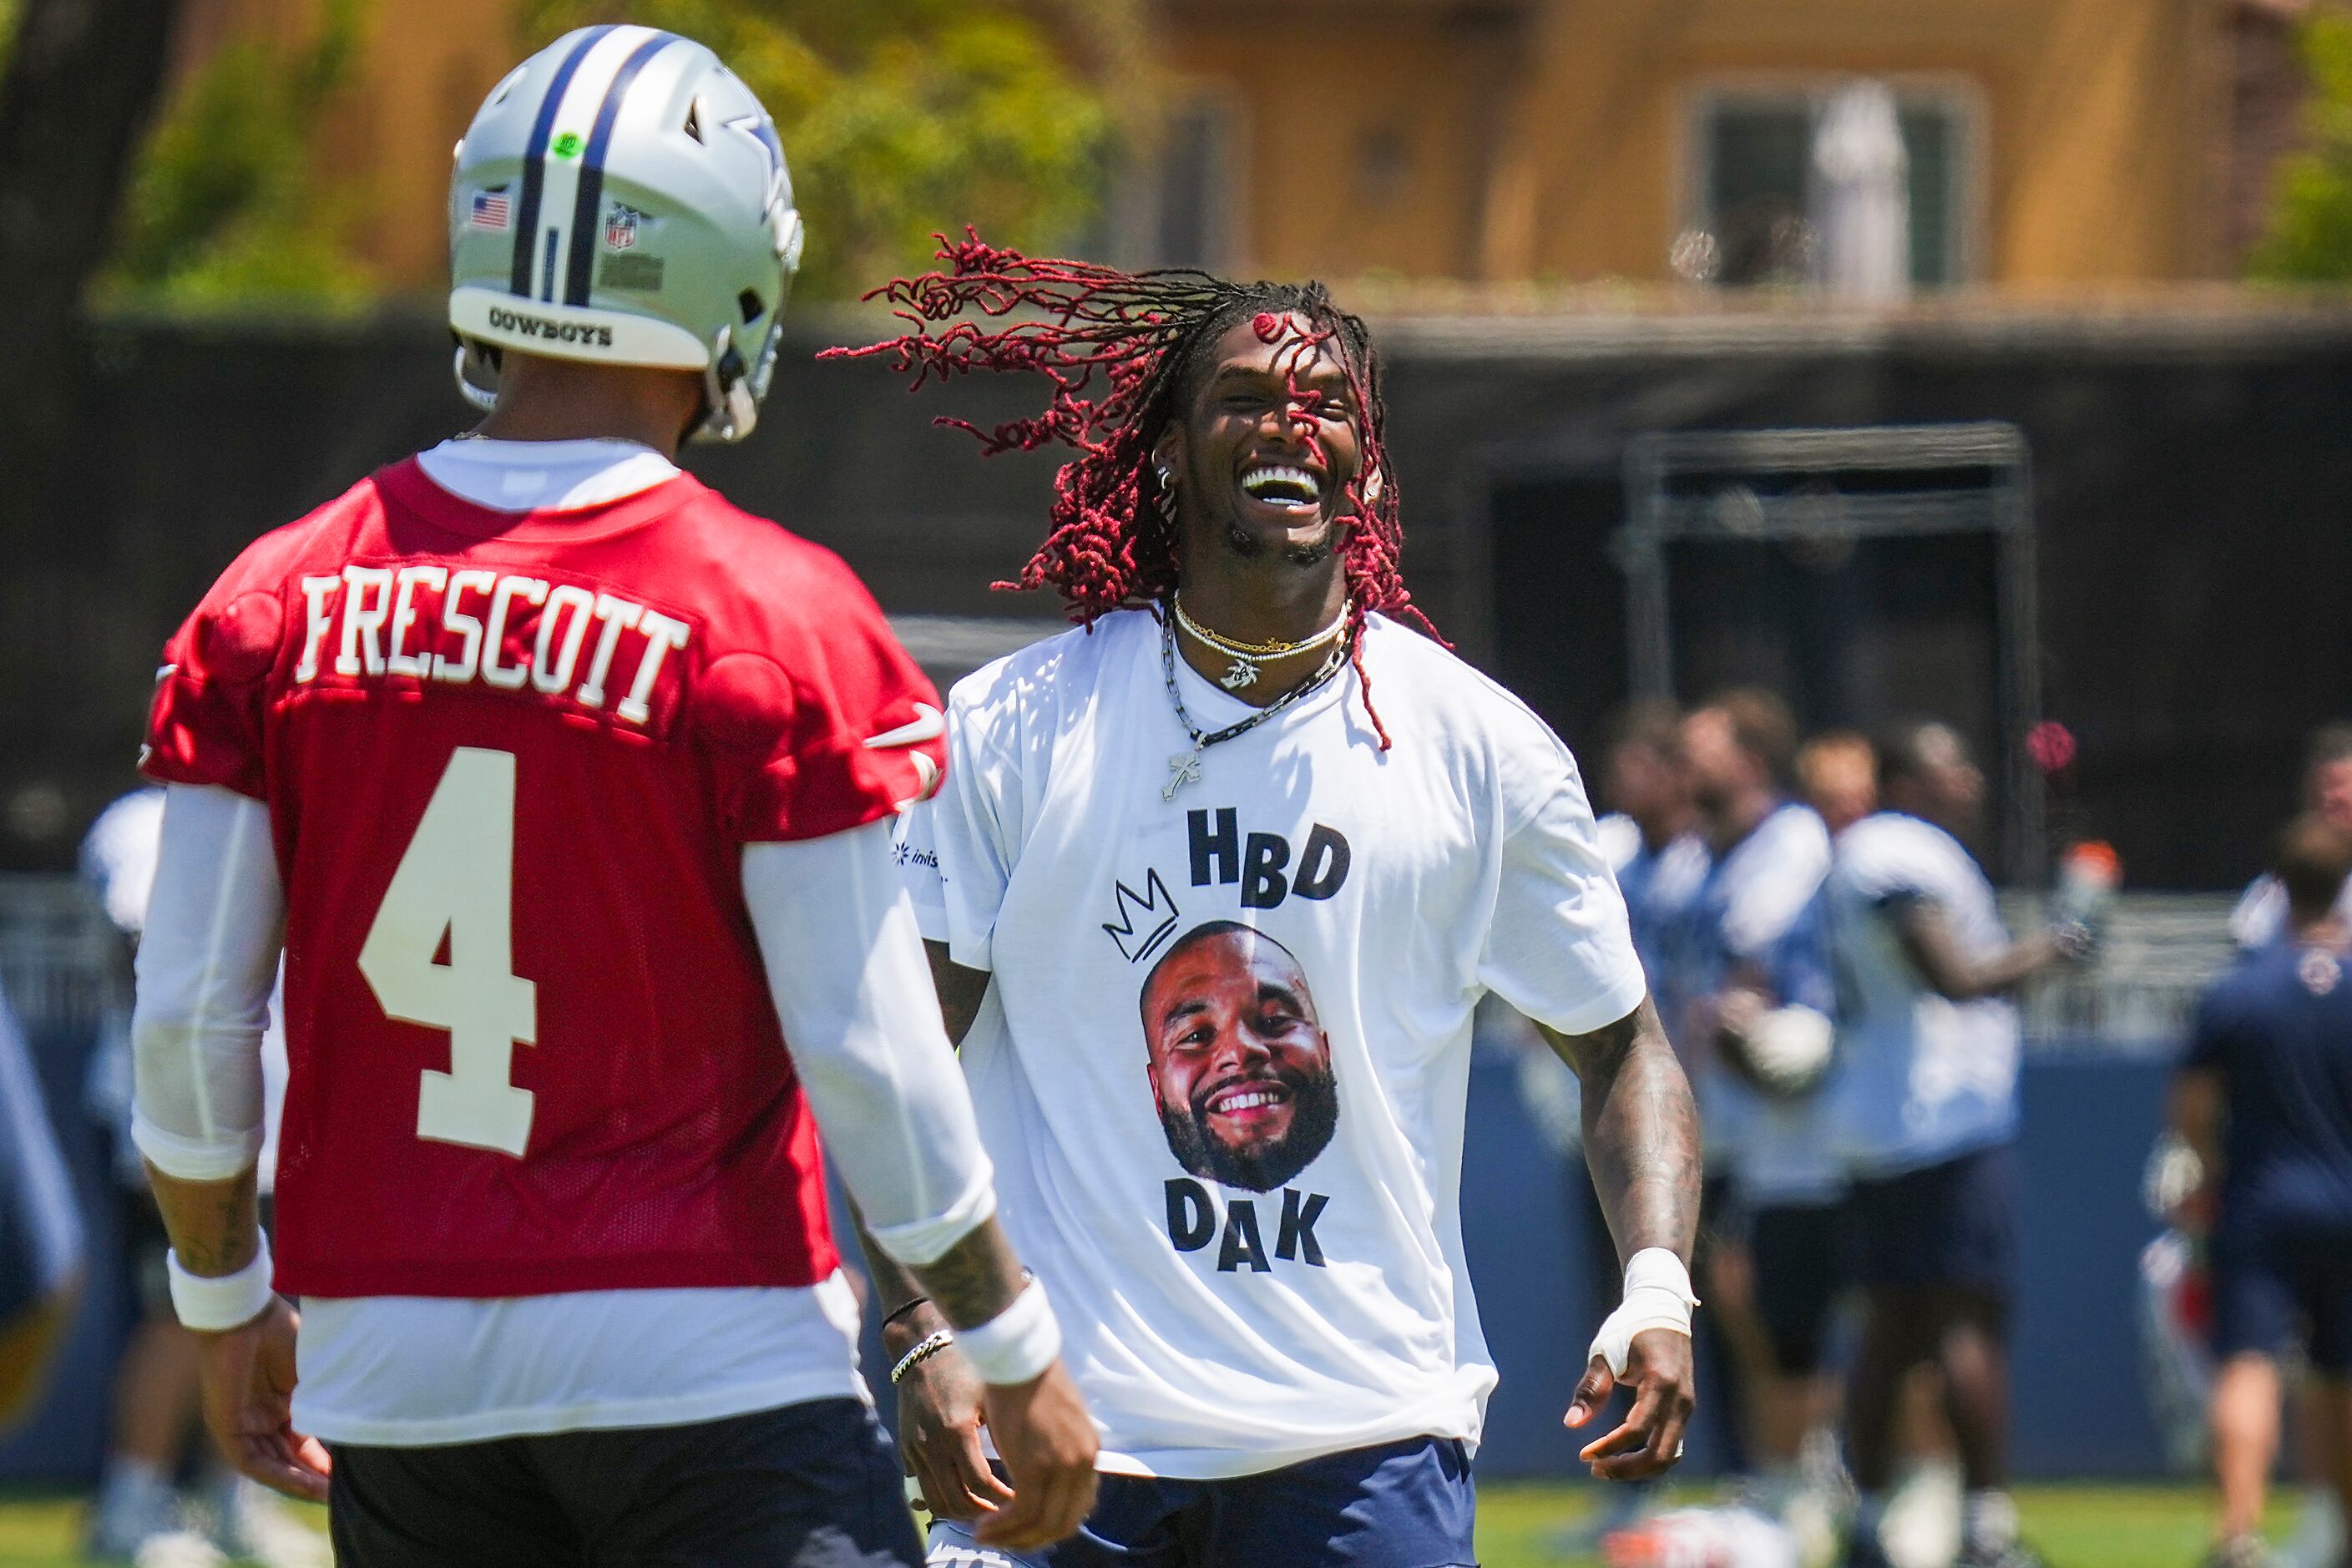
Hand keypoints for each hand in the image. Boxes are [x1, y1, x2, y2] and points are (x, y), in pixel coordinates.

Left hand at [196, 1295, 330, 1502]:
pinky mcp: (226, 1428)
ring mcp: (243, 1424)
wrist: (247, 1315)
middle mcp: (262, 1418)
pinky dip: (277, 1474)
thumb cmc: (283, 1333)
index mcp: (282, 1402)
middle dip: (314, 1477)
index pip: (304, 1442)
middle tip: (341, 1492)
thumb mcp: (313, 1373)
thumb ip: (327, 1398)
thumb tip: (358, 1421)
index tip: (349, 1471)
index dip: (324, 1460)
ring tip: (326, 1494)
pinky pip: (252, 1461)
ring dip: (298, 1481)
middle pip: (289, 1458)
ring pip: (272, 1465)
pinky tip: (301, 1482)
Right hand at [887, 1308, 1012, 1522]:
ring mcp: (915, 1449)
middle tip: (1008, 1516)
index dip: (1003, 1500)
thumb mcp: (991, 1395)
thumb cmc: (967, 1367)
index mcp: (957, 1429)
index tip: (1023, 1501)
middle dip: (984, 1515)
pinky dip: (943, 1500)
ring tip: (987, 1513)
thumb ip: (1006, 1429)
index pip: (980, 1483)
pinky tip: (964, 1498)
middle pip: (957, 1501)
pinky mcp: (906, 1450)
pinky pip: (922, 1488)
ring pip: (936, 1501)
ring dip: (962, 1513)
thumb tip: (1036, 1463)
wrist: (924, 1349)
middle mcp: (932, 1444)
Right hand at [973, 1360, 1098, 1550]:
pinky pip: (1022, 1512)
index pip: (1078, 1507)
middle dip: (1031, 1539)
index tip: (1026, 1530)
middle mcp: (1082, 1463)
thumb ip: (1059, 1447)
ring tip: (986, 1536)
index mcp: (1089, 1451)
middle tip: (1005, 1541)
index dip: (1051, 1526)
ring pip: (1041, 1523)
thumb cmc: (1028, 1379)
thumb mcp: (1057, 1417)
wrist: (1019, 1356)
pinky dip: (1002, 1526)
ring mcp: (1062, 1467)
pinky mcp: (1035, 1467)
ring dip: (1012, 1537)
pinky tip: (984, 1527)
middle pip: (1062, 1522)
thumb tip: (1049, 1472)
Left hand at [1564, 1327, 1693, 1481]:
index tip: (1584, 1455)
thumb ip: (1591, 1389)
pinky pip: (1672, 1446)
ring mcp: (1686, 1407)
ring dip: (1639, 1468)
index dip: (1609, 1447)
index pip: (1637, 1430)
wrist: (1662, 1310)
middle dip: (1626, 1469)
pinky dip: (1649, 1457)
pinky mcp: (1684, 1410)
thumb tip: (1571, 1424)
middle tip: (1595, 1468)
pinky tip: (1624, 1456)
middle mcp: (1680, 1400)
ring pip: (1670, 1456)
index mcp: (1661, 1382)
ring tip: (1605, 1467)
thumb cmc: (1629, 1328)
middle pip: (1660, 1455)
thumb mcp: (1605, 1353)